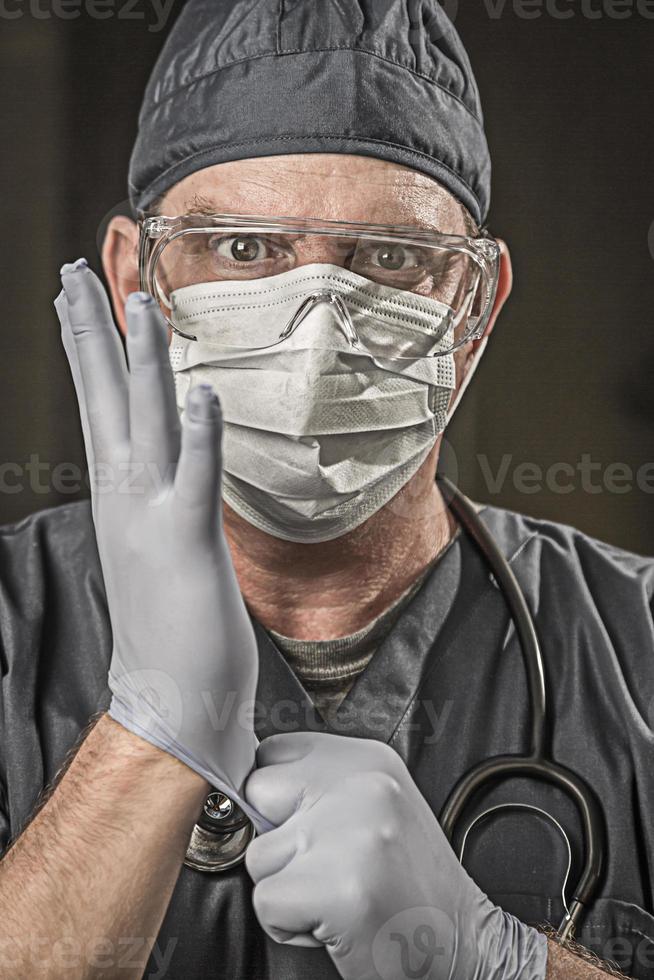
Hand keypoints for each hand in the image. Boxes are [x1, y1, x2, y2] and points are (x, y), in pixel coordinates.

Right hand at [55, 261, 266, 829]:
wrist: (169, 701)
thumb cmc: (170, 625)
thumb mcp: (153, 546)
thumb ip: (155, 499)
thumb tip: (166, 466)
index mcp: (119, 493)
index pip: (101, 406)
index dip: (89, 348)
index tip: (79, 297)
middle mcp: (125, 496)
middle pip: (105, 398)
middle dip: (91, 331)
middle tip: (75, 270)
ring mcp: (152, 517)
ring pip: (146, 423)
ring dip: (142, 361)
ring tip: (138, 301)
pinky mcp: (188, 543)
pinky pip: (195, 478)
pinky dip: (199, 435)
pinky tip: (202, 391)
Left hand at [244, 732, 546, 978]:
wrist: (464, 942)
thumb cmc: (408, 881)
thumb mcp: (374, 806)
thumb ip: (320, 786)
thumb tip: (249, 789)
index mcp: (368, 758)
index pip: (273, 753)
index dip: (278, 799)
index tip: (307, 826)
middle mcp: (361, 784)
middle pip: (257, 793)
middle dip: (277, 838)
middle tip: (326, 865)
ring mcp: (350, 833)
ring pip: (259, 856)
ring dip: (287, 888)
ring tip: (336, 893)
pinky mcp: (338, 887)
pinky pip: (267, 904)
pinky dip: (291, 926)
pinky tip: (335, 921)